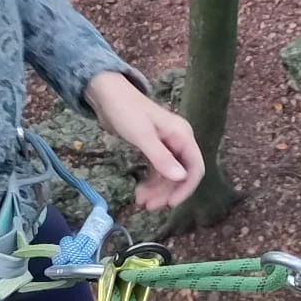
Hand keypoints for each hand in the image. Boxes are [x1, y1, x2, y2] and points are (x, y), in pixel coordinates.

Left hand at [85, 70, 205, 209]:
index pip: (195, 168)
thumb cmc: (125, 111)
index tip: (170, 204)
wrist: (106, 94)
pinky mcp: (154, 148)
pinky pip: (158, 170)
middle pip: (181, 174)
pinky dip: (151, 182)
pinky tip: (140, 192)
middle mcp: (179, 141)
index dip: (186, 188)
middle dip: (167, 192)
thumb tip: (181, 178)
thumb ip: (161, 158)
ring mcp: (166, 145)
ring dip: (157, 190)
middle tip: (148, 207)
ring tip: (140, 202)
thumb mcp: (142, 135)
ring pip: (168, 175)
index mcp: (182, 135)